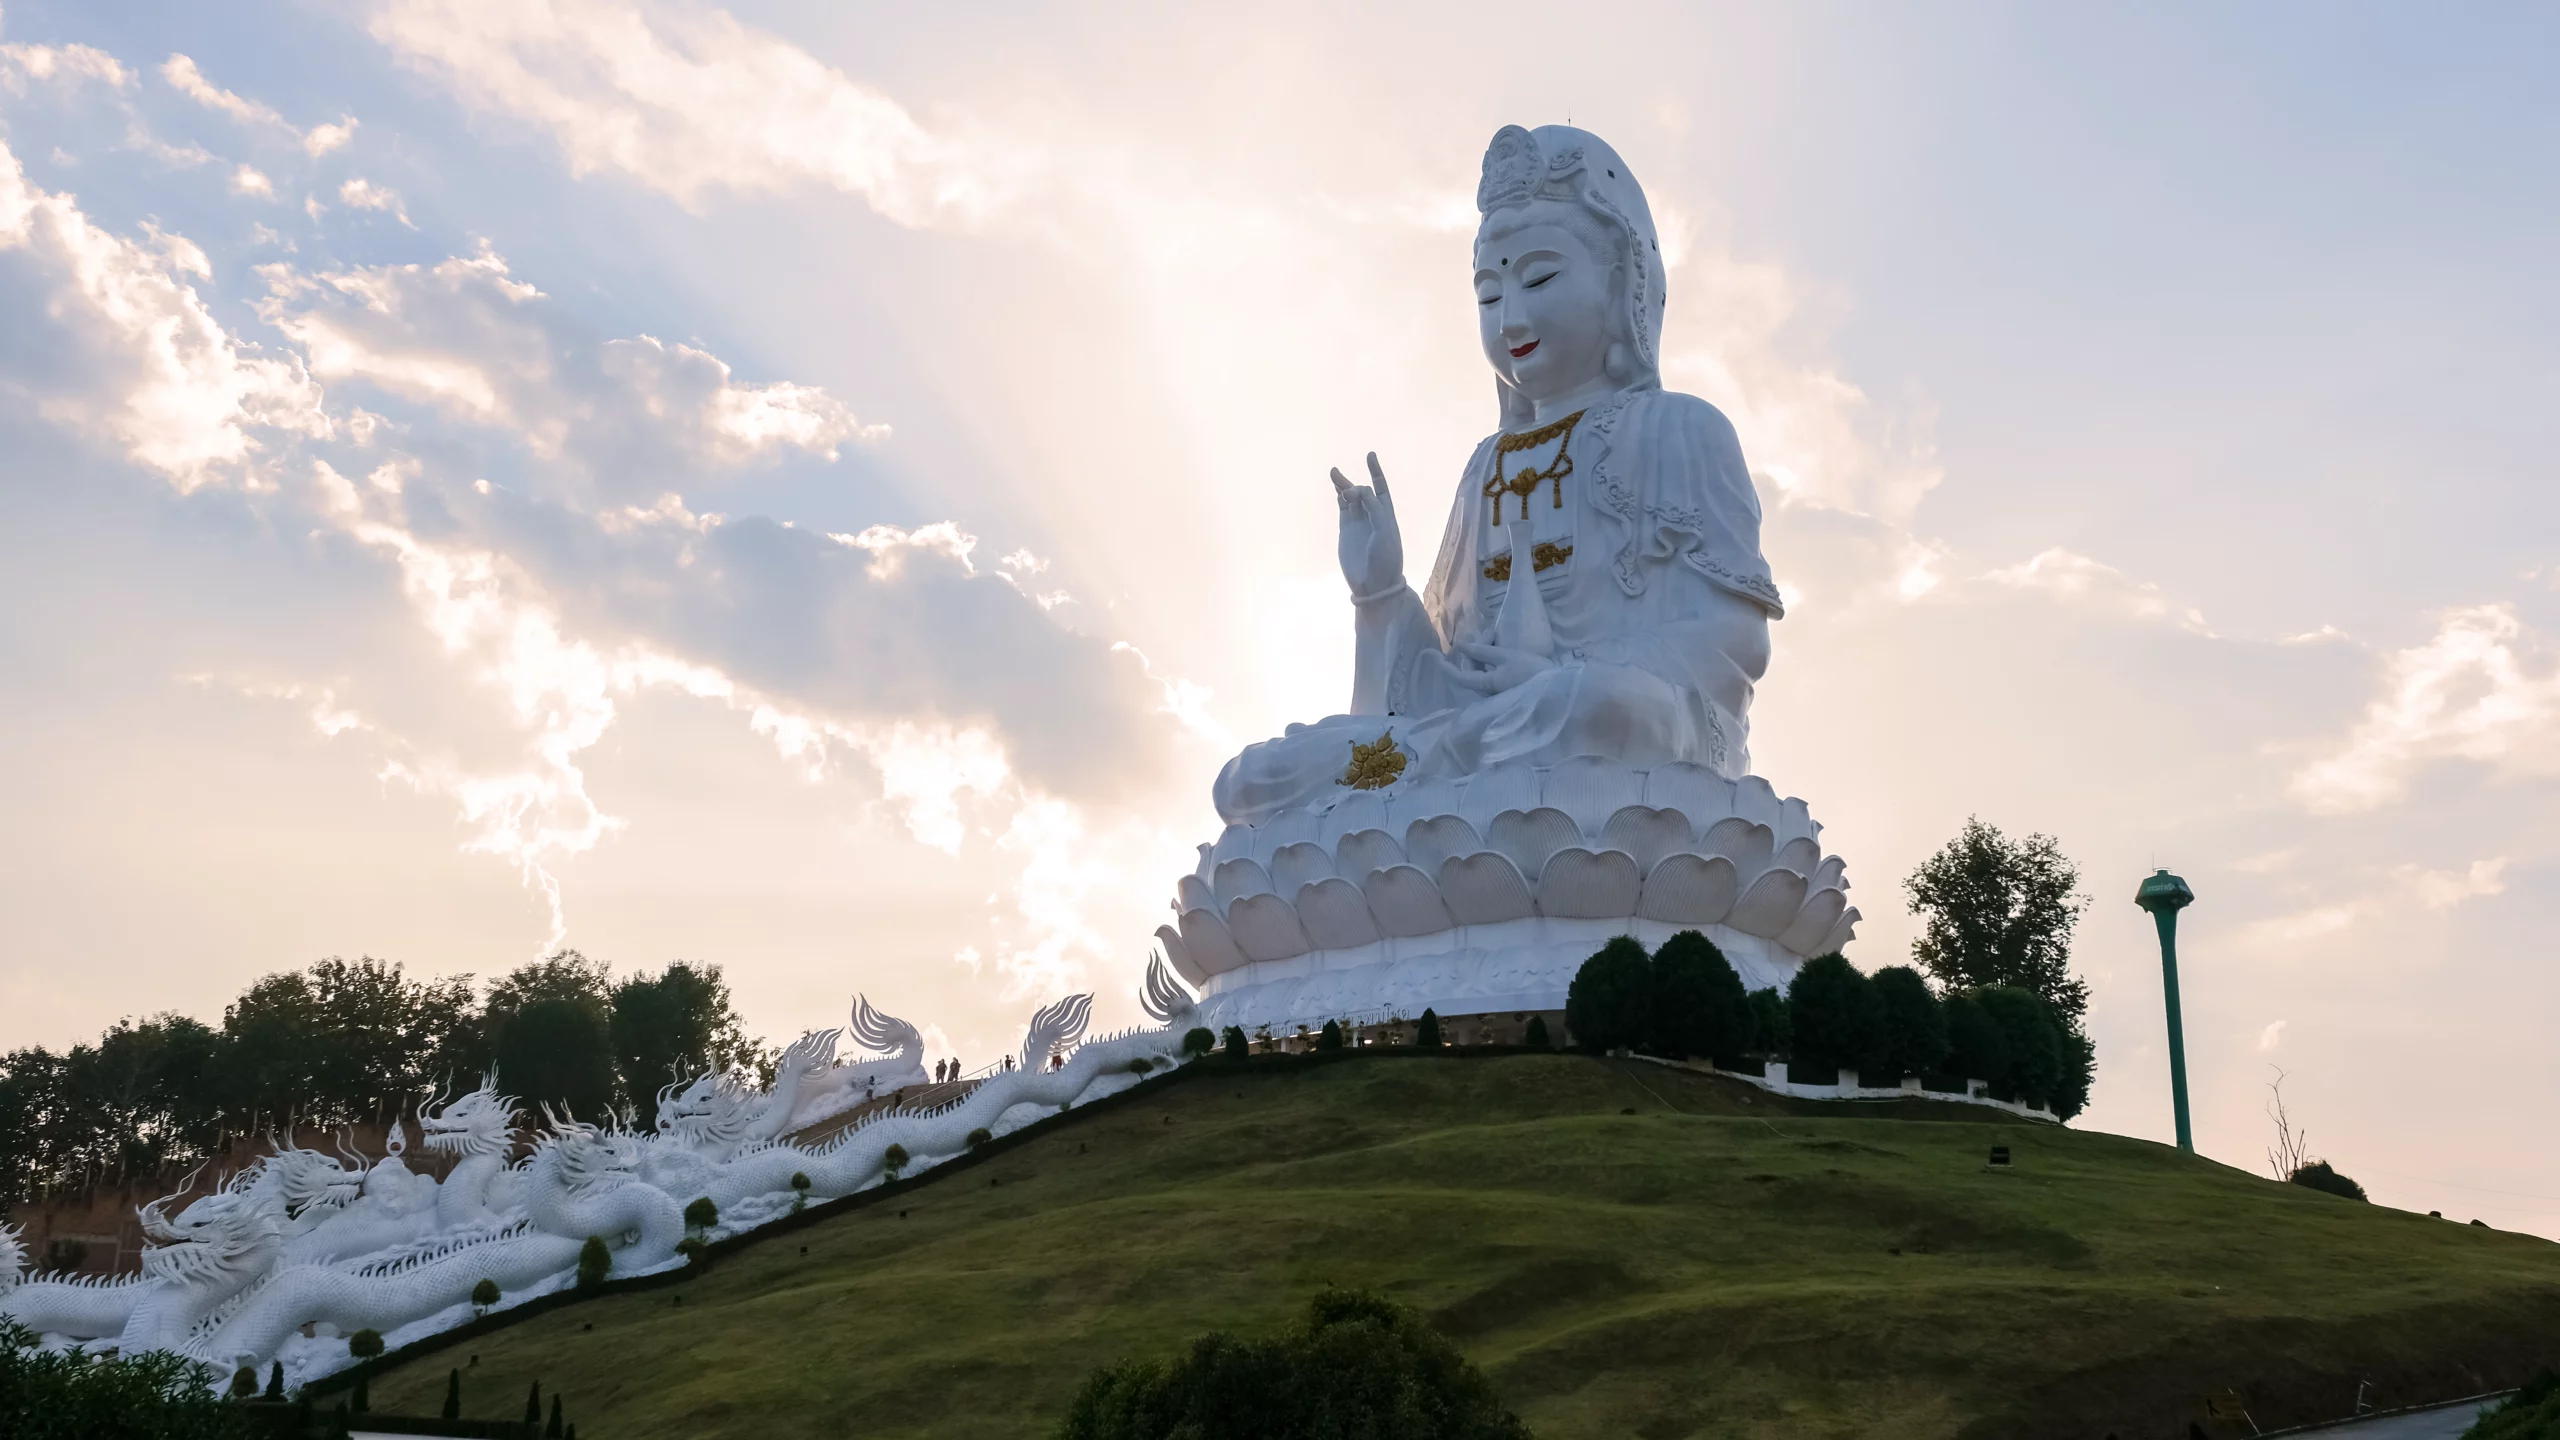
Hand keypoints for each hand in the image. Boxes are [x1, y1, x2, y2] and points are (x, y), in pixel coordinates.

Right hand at [1331, 452, 1403, 598]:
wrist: (1374, 583)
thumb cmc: (1386, 557)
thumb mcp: (1384, 530)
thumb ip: (1373, 507)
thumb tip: (1358, 490)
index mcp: (1386, 514)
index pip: (1380, 488)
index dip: (1375, 471)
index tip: (1370, 455)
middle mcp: (1372, 516)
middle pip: (1362, 491)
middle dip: (1355, 484)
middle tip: (1347, 487)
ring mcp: (1358, 523)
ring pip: (1350, 498)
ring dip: (1343, 485)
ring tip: (1334, 472)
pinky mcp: (1346, 531)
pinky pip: (1342, 509)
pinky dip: (1339, 498)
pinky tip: (1336, 489)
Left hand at [1430, 641, 1557, 695]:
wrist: (1559, 690)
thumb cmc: (1532, 671)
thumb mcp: (1506, 656)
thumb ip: (1482, 651)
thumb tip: (1461, 646)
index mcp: (1485, 685)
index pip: (1457, 676)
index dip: (1442, 665)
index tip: (1429, 653)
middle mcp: (1487, 692)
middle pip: (1472, 668)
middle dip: (1477, 648)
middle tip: (1492, 632)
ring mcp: (1496, 692)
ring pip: (1482, 669)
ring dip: (1485, 651)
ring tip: (1497, 636)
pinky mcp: (1506, 689)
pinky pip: (1492, 672)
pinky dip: (1492, 659)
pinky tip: (1500, 647)